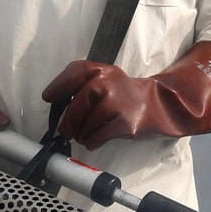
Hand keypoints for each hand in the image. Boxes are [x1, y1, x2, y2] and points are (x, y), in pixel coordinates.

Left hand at [41, 42, 210, 149]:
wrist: (161, 105)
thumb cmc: (126, 95)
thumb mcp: (107, 80)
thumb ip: (84, 85)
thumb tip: (56, 102)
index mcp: (102, 70)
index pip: (74, 72)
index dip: (58, 86)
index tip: (49, 98)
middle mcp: (108, 82)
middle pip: (76, 105)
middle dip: (68, 122)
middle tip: (65, 131)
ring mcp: (117, 102)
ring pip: (85, 124)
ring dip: (82, 133)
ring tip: (85, 135)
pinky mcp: (125, 122)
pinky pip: (97, 136)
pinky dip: (93, 141)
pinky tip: (95, 140)